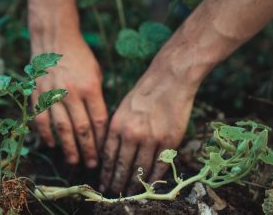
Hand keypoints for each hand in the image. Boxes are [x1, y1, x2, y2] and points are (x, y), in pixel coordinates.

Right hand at [32, 36, 107, 167]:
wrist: (55, 39)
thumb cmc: (80, 57)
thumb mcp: (96, 73)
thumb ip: (97, 98)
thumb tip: (98, 124)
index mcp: (90, 87)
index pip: (98, 120)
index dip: (101, 139)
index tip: (104, 152)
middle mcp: (72, 93)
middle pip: (81, 129)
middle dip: (88, 150)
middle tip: (91, 165)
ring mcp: (53, 94)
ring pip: (61, 128)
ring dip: (68, 148)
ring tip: (74, 161)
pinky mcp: (38, 94)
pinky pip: (41, 119)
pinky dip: (46, 134)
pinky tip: (52, 145)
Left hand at [99, 56, 197, 194]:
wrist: (169, 79)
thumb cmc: (144, 92)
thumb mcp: (122, 108)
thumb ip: (116, 130)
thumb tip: (110, 153)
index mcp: (117, 125)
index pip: (108, 157)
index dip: (105, 173)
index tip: (103, 184)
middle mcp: (132, 134)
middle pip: (122, 167)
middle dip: (117, 183)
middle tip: (114, 193)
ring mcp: (151, 139)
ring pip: (140, 170)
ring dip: (134, 184)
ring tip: (130, 192)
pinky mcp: (169, 141)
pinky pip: (160, 166)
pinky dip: (154, 178)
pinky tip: (149, 185)